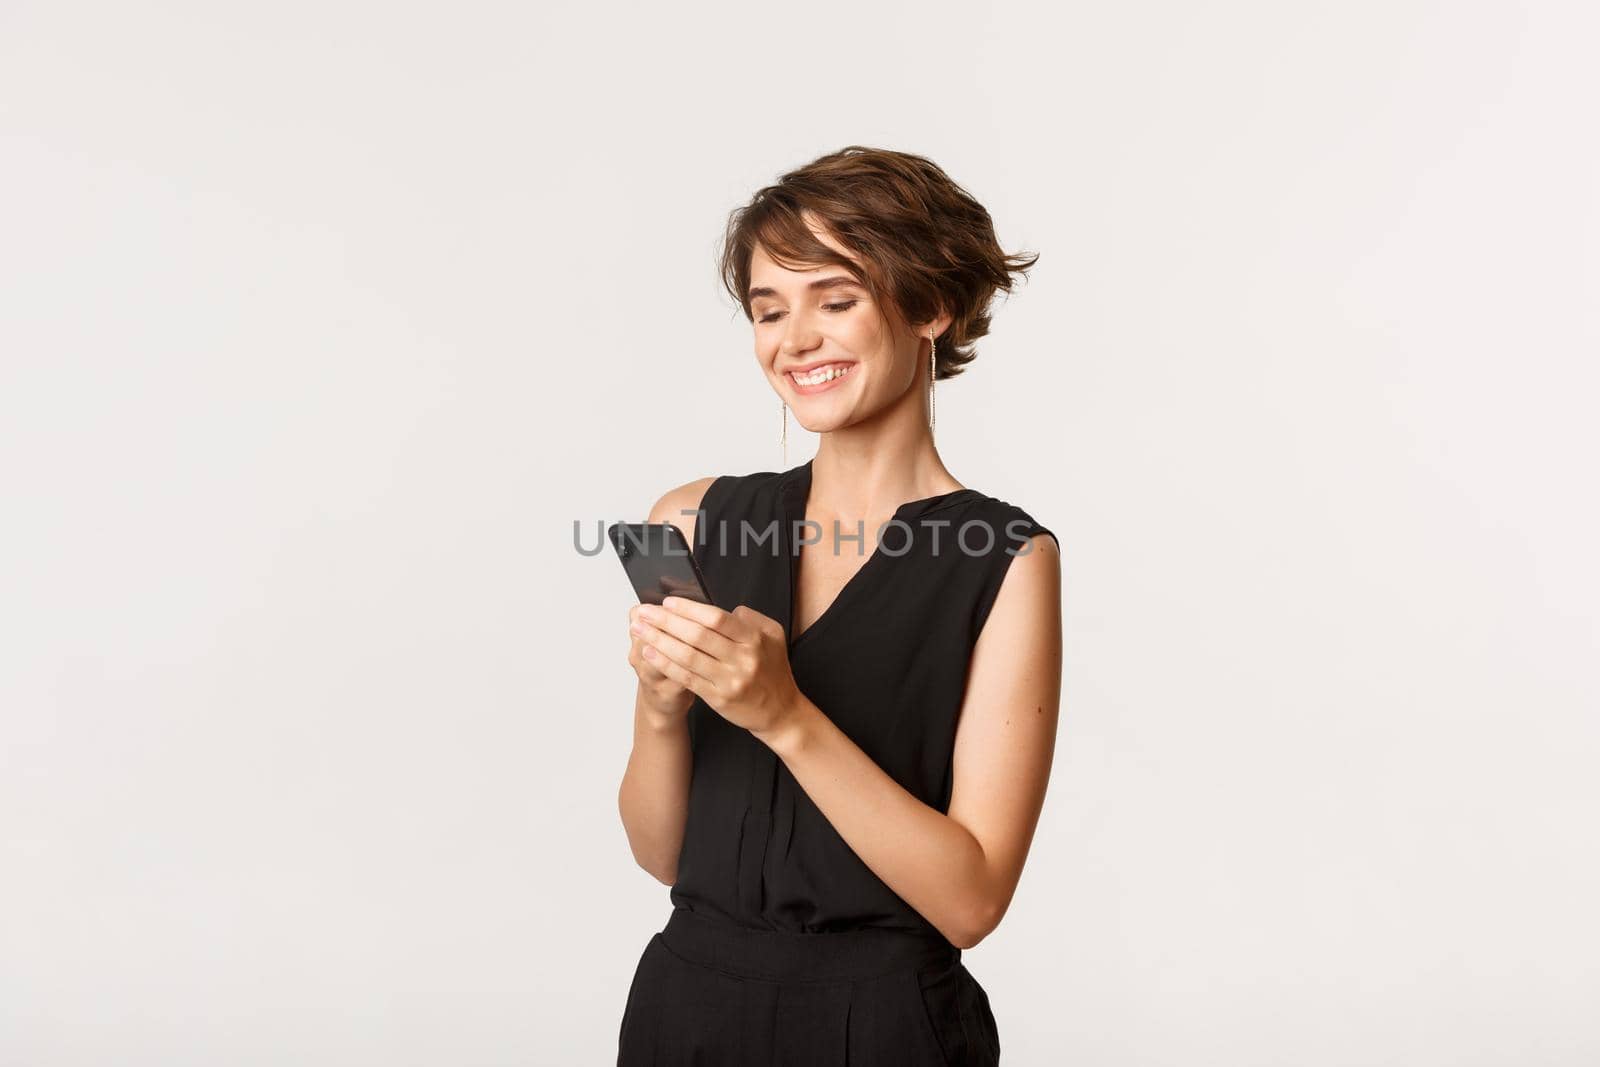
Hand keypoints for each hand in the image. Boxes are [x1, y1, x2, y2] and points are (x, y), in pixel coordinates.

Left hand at [629, 597, 803, 736]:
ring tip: (639, 629)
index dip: (689, 609)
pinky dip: (666, 664)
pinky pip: (687, 678)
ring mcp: (730, 681)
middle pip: (697, 636)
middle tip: (644, 612)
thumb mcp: (773, 636)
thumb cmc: (772, 671)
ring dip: (659, 641)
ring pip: (688, 657)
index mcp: (754, 639)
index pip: (717, 619)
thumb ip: (750, 618)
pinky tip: (650, 653)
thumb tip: (723, 608)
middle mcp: (742, 659)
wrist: (780, 711)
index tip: (667, 602)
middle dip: (665, 621)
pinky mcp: (718, 699)